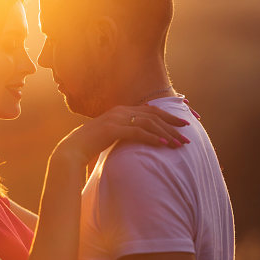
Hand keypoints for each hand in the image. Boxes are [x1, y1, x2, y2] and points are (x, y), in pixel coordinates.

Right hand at [53, 105, 189, 166]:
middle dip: (172, 123)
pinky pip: (138, 132)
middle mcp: (120, 111)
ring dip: (167, 133)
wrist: (71, 150)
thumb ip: (124, 131)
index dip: (168, 115)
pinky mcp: (112, 130)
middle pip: (153, 114)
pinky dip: (153, 137)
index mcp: (120, 110)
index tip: (182, 122)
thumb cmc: (90, 145)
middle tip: (188, 133)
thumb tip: (138, 135)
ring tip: (179, 144)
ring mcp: (115, 119)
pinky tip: (164, 144)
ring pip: (148, 123)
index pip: (150, 110)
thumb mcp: (110, 135)